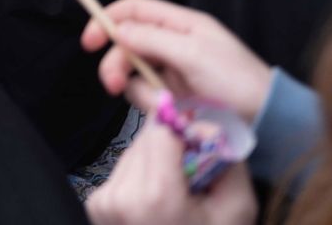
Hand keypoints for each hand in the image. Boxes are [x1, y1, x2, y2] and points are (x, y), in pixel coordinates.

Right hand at [82, 0, 273, 122]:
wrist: (268, 122)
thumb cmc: (237, 81)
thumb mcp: (194, 54)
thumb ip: (153, 38)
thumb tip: (116, 29)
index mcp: (181, 24)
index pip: (134, 9)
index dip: (108, 19)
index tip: (89, 42)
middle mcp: (173, 44)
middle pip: (127, 44)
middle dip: (116, 62)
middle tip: (113, 84)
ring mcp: (173, 72)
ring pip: (134, 73)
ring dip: (137, 89)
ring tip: (158, 105)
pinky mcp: (175, 98)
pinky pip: (148, 96)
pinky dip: (151, 105)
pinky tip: (168, 113)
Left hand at [86, 119, 255, 224]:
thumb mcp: (236, 208)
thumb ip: (224, 156)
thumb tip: (200, 122)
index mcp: (157, 197)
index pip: (162, 131)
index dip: (184, 134)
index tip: (200, 149)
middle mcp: (122, 196)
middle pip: (146, 139)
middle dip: (171, 150)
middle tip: (191, 181)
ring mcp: (103, 202)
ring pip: (133, 152)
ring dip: (154, 163)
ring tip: (173, 198)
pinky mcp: (95, 205)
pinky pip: (122, 171)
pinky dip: (140, 178)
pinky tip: (155, 205)